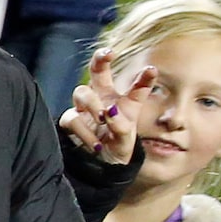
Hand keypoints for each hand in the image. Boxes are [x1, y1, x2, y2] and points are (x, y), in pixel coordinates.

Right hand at [60, 50, 155, 166]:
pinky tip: (96, 144)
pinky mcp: (70, 122)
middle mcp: (101, 99)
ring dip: (93, 105)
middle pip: (97, 71)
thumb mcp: (127, 137)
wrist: (99, 167)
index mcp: (121, 101)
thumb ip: (121, 123)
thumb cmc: (116, 147)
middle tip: (107, 55)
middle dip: (100, 59)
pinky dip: (85, 132)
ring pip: (82, 93)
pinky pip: (72, 119)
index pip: (133, 86)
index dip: (142, 77)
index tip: (151, 69)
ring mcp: (83, 108)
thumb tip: (109, 111)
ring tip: (103, 120)